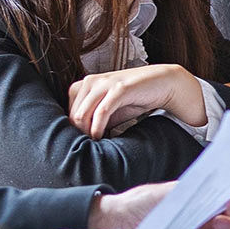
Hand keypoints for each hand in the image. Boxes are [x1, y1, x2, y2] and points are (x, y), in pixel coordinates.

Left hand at [68, 64, 205, 137]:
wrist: (162, 83)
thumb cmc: (134, 97)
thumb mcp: (111, 110)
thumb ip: (96, 120)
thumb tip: (82, 139)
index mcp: (86, 84)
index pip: (68, 110)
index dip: (72, 129)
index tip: (82, 141)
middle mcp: (91, 81)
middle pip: (73, 114)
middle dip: (78, 133)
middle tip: (87, 147)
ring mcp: (105, 83)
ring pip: (83, 113)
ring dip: (86, 133)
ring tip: (94, 144)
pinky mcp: (119, 88)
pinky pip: (102, 111)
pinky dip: (98, 127)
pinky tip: (100, 137)